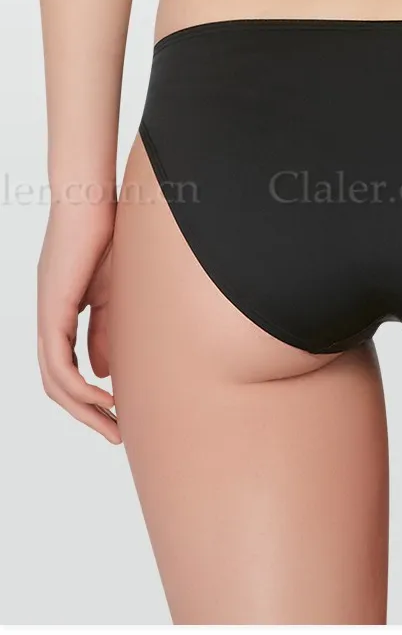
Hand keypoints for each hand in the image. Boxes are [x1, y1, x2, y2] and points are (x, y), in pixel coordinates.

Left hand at [37, 198, 120, 443]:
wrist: (93, 200)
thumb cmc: (110, 236)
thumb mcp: (114, 293)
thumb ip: (107, 331)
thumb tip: (102, 372)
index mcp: (62, 313)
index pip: (68, 367)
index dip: (90, 396)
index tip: (120, 413)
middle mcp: (49, 318)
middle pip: (57, 382)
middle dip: (86, 413)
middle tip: (114, 434)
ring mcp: (47, 313)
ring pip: (54, 378)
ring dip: (82, 408)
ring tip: (112, 423)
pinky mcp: (53, 308)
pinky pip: (57, 360)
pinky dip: (78, 385)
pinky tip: (104, 396)